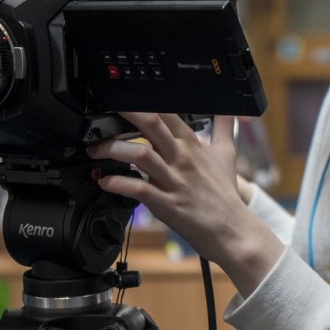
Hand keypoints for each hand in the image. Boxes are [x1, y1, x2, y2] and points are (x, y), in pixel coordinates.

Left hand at [88, 113, 283, 294]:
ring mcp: (173, 180)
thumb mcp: (227, 154)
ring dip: (114, 150)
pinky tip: (104, 181)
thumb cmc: (225, 193)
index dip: (145, 101)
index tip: (126, 99)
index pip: (167, 113)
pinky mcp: (166, 204)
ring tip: (96, 151)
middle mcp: (181, 158)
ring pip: (140, 155)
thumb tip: (228, 108)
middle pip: (152, 125)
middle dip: (126, 114)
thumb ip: (224, 127)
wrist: (232, 230)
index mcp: (191, 144)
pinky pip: (138, 189)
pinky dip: (118, 183)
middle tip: (105, 110)